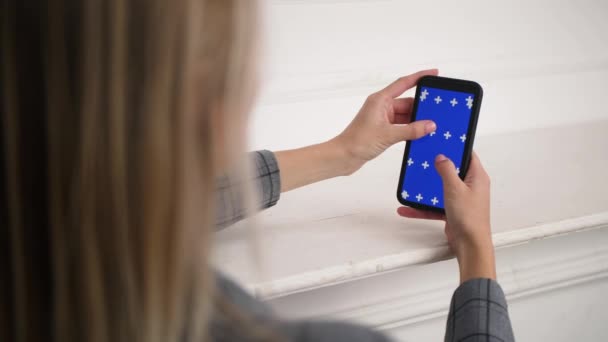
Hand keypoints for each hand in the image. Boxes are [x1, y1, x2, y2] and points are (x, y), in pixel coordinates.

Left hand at [333, 69, 438, 173]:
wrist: (343, 157)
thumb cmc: (357, 141)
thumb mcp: (388, 135)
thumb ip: (411, 130)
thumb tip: (430, 125)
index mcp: (380, 100)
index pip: (403, 83)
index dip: (419, 77)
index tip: (433, 74)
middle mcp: (381, 107)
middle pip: (407, 102)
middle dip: (421, 107)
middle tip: (438, 110)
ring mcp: (382, 119)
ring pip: (406, 116)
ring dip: (417, 121)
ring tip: (432, 126)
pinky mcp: (383, 130)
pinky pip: (402, 126)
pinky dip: (411, 130)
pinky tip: (421, 134)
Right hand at [397, 152, 495, 282]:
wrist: (470, 245)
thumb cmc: (470, 218)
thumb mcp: (455, 188)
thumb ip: (447, 170)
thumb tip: (442, 157)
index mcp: (477, 177)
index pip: (468, 155)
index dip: (456, 146)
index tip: (444, 140)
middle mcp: (470, 186)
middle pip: (452, 170)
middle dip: (437, 166)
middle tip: (425, 158)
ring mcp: (461, 199)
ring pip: (441, 188)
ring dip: (426, 188)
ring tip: (413, 182)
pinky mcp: (452, 211)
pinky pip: (435, 205)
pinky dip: (422, 206)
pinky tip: (408, 207)